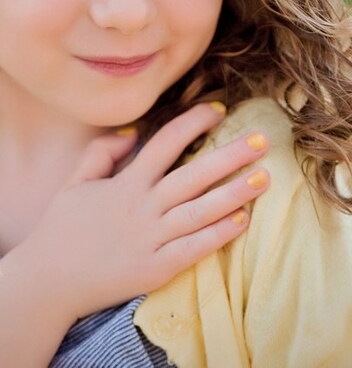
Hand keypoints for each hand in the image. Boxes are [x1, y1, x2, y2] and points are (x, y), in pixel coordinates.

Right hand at [5, 103, 269, 320]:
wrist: (46, 283)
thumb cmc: (63, 229)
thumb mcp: (76, 182)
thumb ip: (102, 151)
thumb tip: (134, 130)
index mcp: (126, 183)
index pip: (166, 143)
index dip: (193, 122)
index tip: (220, 109)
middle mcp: (143, 207)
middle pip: (192, 176)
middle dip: (229, 156)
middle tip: (262, 140)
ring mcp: (151, 239)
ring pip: (199, 211)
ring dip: (234, 194)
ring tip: (264, 178)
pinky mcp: (156, 268)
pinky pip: (193, 248)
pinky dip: (218, 235)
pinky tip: (243, 220)